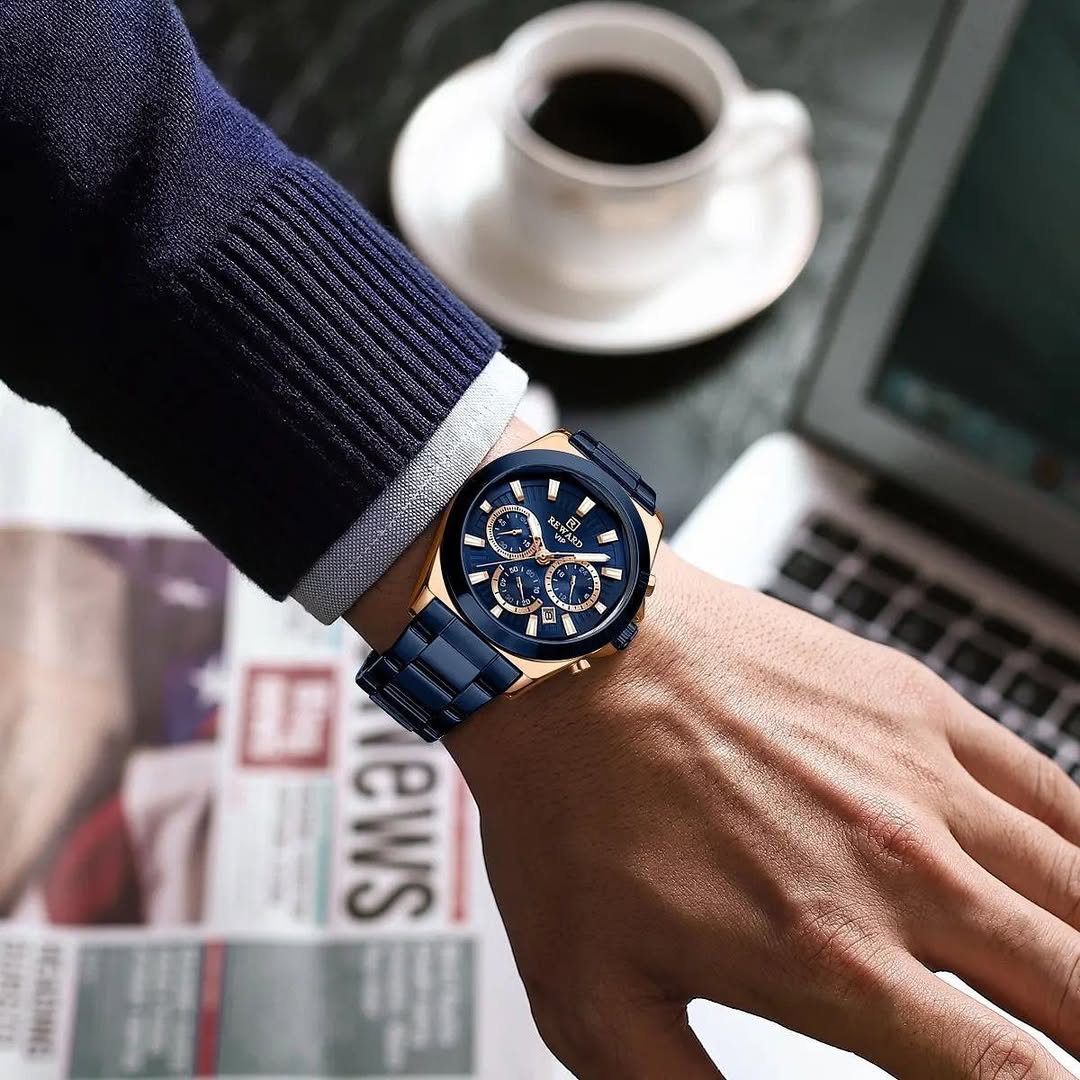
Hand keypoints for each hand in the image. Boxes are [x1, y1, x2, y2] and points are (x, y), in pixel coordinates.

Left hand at [350, 419, 1078, 1079]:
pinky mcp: (914, 702)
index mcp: (829, 954)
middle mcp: (900, 865)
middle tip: (1067, 1046)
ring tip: (1076, 990)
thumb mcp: (592, 997)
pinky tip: (1075, 877)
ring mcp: (919, 773)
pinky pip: (1052, 788)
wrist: (570, 645)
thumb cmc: (568, 801)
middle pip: (1077, 991)